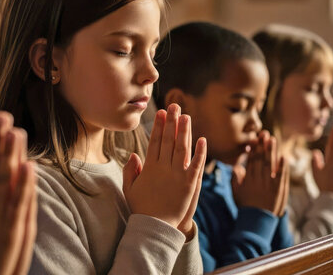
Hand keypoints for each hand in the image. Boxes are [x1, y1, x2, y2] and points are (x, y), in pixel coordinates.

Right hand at [122, 104, 205, 239]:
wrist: (155, 227)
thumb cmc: (142, 209)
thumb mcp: (130, 189)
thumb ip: (130, 171)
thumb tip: (134, 154)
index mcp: (150, 167)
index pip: (155, 141)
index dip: (160, 125)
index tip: (162, 112)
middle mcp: (164, 167)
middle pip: (169, 140)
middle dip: (172, 121)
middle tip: (175, 106)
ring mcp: (177, 175)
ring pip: (182, 148)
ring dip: (185, 131)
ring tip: (187, 116)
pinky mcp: (190, 184)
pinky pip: (196, 164)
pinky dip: (199, 152)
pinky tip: (202, 140)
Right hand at [232, 131, 289, 216]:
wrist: (256, 221)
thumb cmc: (246, 206)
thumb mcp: (236, 193)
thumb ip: (235, 179)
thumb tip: (236, 167)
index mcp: (248, 179)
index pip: (252, 160)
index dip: (254, 148)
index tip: (256, 138)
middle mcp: (258, 179)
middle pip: (261, 159)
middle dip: (263, 146)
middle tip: (264, 133)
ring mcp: (269, 184)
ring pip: (270, 165)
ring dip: (271, 152)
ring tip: (273, 139)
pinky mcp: (278, 190)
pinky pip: (281, 176)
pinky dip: (282, 167)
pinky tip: (284, 157)